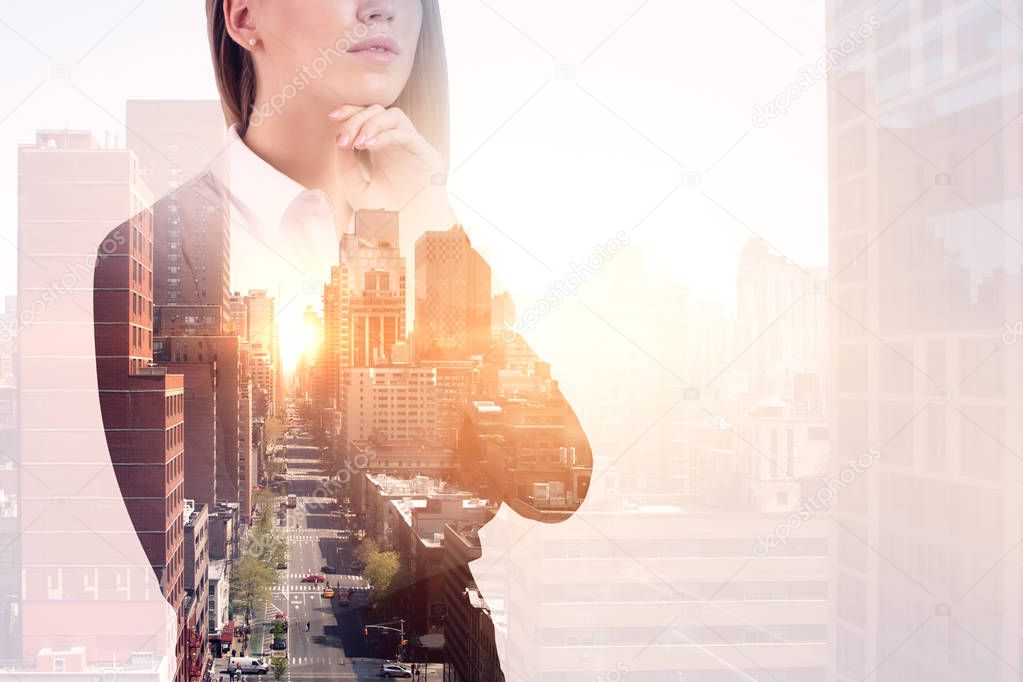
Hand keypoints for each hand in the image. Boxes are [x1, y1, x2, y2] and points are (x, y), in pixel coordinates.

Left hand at [329, 104, 455, 229]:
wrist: (409, 237)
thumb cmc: (385, 217)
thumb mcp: (356, 191)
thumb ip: (345, 166)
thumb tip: (339, 140)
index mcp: (383, 150)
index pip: (367, 117)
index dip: (351, 111)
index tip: (332, 117)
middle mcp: (398, 145)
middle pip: (378, 112)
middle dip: (357, 119)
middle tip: (343, 138)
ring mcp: (413, 148)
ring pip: (394, 115)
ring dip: (372, 123)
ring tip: (358, 142)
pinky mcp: (427, 155)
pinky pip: (407, 133)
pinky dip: (386, 134)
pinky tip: (369, 145)